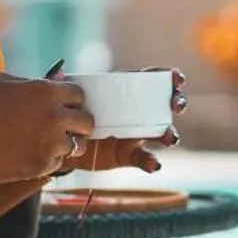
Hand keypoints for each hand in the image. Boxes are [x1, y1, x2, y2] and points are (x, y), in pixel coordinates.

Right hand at [0, 73, 96, 184]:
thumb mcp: (0, 82)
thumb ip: (32, 82)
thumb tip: (56, 81)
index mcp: (44, 92)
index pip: (79, 94)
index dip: (71, 99)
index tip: (64, 105)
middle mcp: (53, 117)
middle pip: (87, 122)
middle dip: (77, 123)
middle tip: (64, 126)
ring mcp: (49, 144)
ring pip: (78, 145)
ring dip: (67, 143)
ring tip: (47, 141)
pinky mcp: (42, 166)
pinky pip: (59, 163)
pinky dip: (50, 159)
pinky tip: (31, 152)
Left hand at [60, 68, 185, 174]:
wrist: (66, 144)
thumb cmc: (73, 114)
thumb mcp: (71, 99)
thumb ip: (65, 85)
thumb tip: (59, 73)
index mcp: (127, 94)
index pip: (153, 82)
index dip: (170, 79)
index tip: (177, 80)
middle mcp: (138, 113)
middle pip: (165, 106)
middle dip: (177, 103)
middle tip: (176, 106)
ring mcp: (137, 135)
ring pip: (162, 133)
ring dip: (170, 134)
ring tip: (169, 138)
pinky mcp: (130, 155)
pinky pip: (145, 159)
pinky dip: (151, 162)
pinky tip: (153, 164)